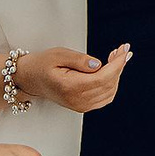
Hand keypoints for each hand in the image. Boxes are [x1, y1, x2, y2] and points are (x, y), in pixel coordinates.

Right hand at [18, 44, 132, 113]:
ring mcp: (80, 105)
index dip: (117, 63)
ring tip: (116, 57)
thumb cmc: (41, 65)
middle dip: (119, 66)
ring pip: (110, 91)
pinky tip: (111, 70)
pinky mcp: (82, 106)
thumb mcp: (58, 54)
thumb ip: (79, 60)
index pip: (102, 77)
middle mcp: (77, 100)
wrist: (29, 79)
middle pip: (109, 84)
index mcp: (70, 87)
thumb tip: (98, 64)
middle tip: (122, 49)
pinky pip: (105, 97)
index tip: (125, 50)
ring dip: (117, 74)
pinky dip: (112, 83)